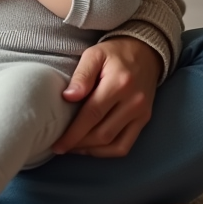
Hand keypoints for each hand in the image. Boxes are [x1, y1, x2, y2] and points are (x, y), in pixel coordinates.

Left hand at [53, 36, 161, 157]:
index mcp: (119, 83)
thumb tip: (68, 97)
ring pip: (114, 144)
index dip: (73, 133)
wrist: (145, 52)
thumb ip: (81, 75)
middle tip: (60, 146)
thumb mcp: (94, 54)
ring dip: (91, 150)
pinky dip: (107, 152)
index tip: (56, 144)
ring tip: (73, 147)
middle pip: (102, 134)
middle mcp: (133, 102)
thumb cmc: (115, 53)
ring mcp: (141, 113)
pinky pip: (126, 145)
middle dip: (78, 144)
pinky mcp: (144, 119)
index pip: (92, 115)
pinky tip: (91, 147)